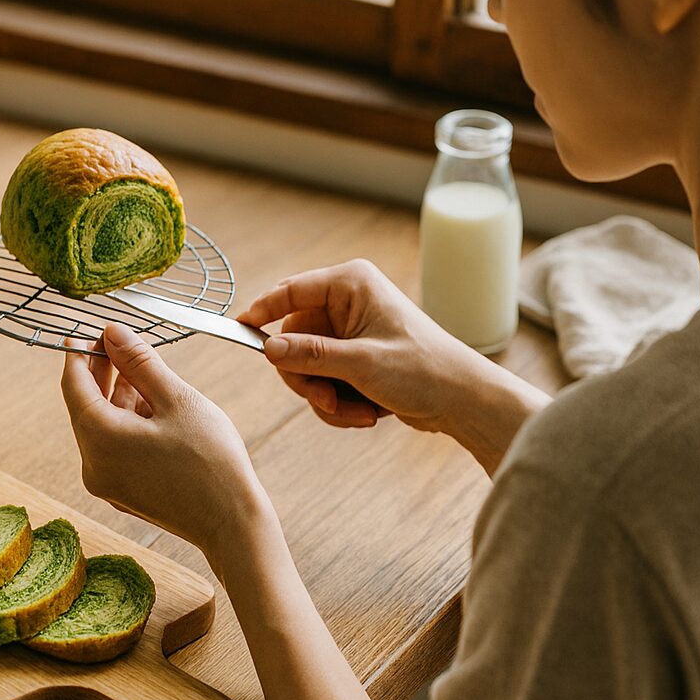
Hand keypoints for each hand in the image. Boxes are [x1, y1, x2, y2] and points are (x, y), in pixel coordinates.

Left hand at [59, 322, 271, 552]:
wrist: (233, 522)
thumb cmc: (211, 461)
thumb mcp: (177, 399)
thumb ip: (139, 362)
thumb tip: (111, 331)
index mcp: (100, 439)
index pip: (73, 385)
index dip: (79, 354)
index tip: (92, 331)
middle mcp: (93, 465)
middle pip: (85, 406)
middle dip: (100, 372)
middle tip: (118, 343)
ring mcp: (107, 483)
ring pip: (100, 426)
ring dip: (116, 396)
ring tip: (141, 370)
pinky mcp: (123, 492)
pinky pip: (113, 447)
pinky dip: (126, 422)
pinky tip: (150, 405)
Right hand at [236, 258, 485, 431]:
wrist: (462, 401)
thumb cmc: (422, 370)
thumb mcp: (360, 364)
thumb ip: (309, 355)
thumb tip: (268, 349)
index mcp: (351, 284)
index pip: (290, 291)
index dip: (262, 311)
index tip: (237, 331)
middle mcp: (349, 302)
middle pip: (293, 338)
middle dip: (307, 378)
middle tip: (325, 400)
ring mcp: (351, 332)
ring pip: (307, 366)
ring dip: (324, 397)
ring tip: (356, 413)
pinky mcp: (356, 359)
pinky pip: (325, 381)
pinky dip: (338, 403)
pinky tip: (365, 415)